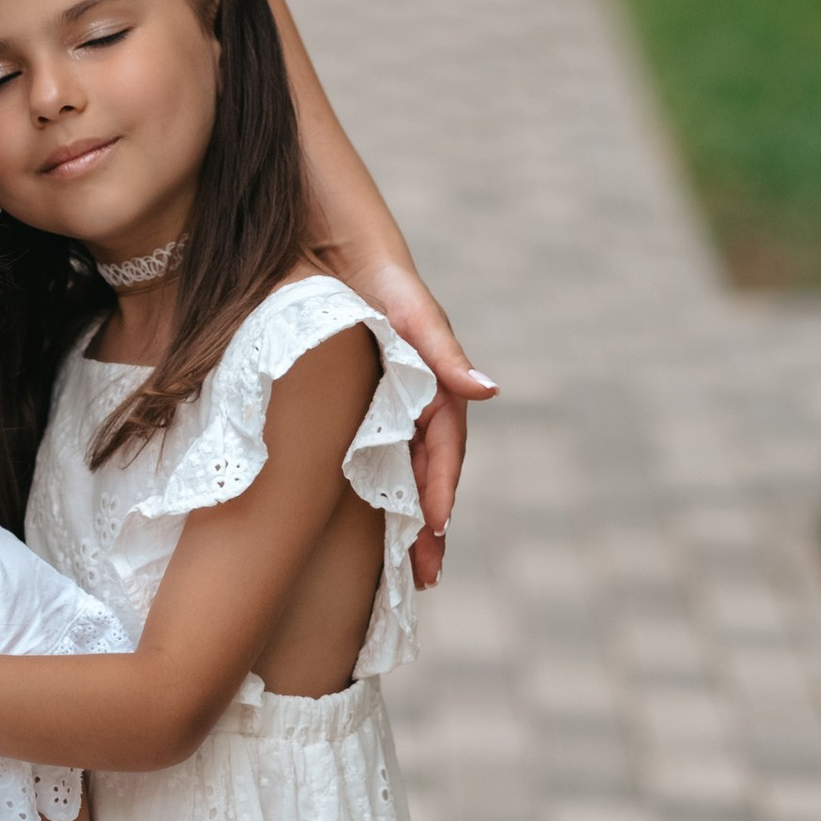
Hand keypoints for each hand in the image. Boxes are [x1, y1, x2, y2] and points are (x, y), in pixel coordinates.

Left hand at [341, 250, 493, 590]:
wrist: (332, 242)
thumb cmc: (378, 274)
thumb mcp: (411, 312)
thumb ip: (444, 352)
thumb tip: (488, 392)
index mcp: (431, 385)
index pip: (440, 452)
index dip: (437, 492)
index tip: (433, 533)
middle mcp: (413, 401)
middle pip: (424, 474)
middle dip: (427, 526)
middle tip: (423, 578)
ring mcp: (384, 406)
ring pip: (398, 473)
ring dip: (404, 520)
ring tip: (405, 570)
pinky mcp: (355, 406)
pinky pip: (368, 457)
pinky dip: (374, 493)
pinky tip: (366, 524)